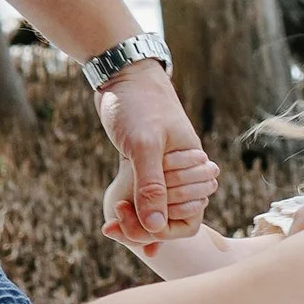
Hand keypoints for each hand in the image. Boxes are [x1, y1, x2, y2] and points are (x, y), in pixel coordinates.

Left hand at [96, 64, 214, 241]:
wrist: (121, 74)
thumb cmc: (137, 103)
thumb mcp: (143, 145)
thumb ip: (151, 186)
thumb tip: (156, 228)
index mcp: (194, 167)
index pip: (189, 219)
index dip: (160, 230)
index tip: (129, 222)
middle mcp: (182, 172)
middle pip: (171, 220)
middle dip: (143, 229)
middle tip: (111, 226)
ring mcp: (163, 170)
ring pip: (156, 212)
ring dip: (135, 224)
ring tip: (110, 226)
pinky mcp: (145, 165)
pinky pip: (144, 199)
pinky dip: (132, 213)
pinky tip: (115, 221)